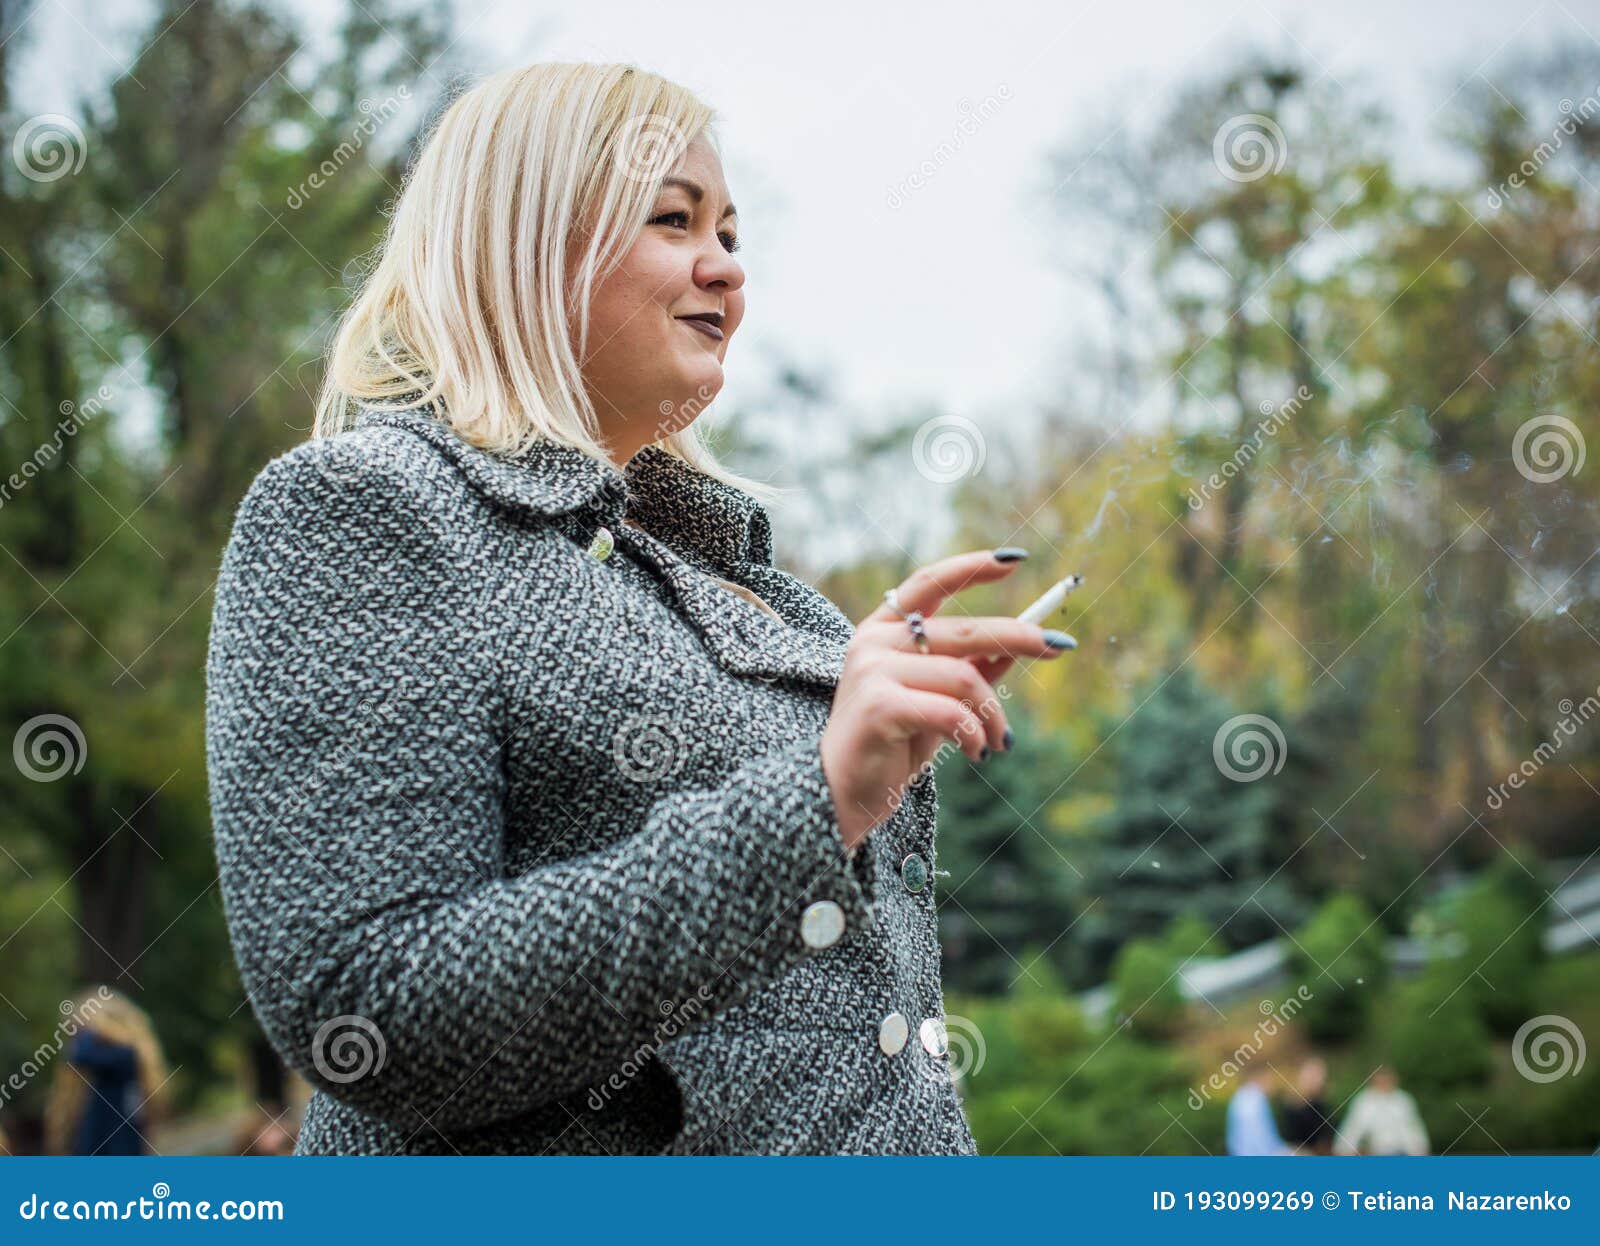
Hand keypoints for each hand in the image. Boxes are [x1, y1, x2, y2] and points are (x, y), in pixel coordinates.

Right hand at [819, 548, 1072, 851]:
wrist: (842, 795)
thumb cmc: (890, 746)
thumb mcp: (938, 703)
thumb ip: (970, 671)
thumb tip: (1018, 645)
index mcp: (882, 631)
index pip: (928, 582)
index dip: (972, 567)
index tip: (1016, 560)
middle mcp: (873, 642)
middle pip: (963, 628)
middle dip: (1019, 636)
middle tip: (1059, 647)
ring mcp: (873, 670)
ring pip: (965, 677)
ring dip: (995, 714)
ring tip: (999, 742)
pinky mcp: (879, 705)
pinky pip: (952, 711)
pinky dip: (976, 734)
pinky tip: (977, 752)